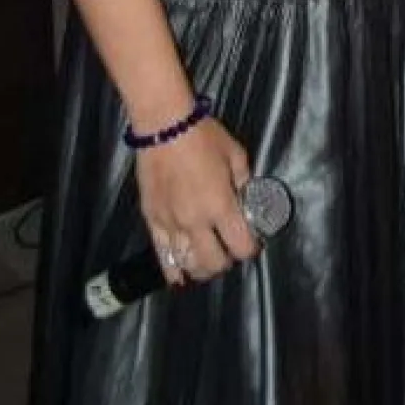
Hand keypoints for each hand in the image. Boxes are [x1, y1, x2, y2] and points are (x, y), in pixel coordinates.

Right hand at [136, 117, 258, 284]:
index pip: (240, 246)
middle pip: (214, 263)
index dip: (250, 249)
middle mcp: (196, 222)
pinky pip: (162, 256)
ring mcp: (171, 224)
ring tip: (207, 260)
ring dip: (202, 268)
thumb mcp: (235, 154)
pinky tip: (179, 278)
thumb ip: (243, 181)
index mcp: (221, 206)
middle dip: (226, 261)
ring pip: (188, 264)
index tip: (252, 244)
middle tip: (229, 250)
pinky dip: (173, 271)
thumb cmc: (203, 136)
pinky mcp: (152, 221)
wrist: (163, 126)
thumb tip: (246, 198)